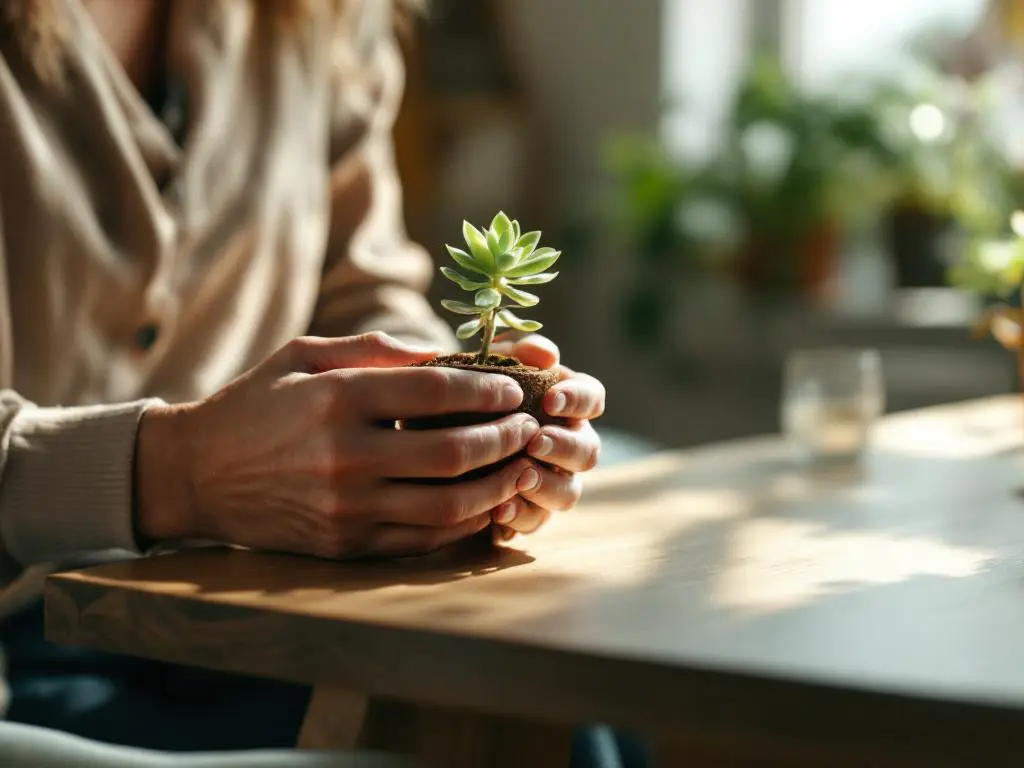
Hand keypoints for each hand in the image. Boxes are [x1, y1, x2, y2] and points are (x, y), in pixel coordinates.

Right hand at [136, 332, 540, 558]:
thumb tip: (443, 354)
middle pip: (453, 453)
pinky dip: (464, 525)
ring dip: (497, 487)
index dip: (487, 391)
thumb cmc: (255, 404)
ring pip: (447, 506)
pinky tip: (486, 505)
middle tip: (528, 429)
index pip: (436, 392)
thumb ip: (374, 350)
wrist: (195, 475)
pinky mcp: (344, 545)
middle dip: (504, 440)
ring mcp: (345, 508)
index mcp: (337, 399)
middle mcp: (345, 456)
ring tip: (521, 468)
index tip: (512, 390)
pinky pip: (421, 539)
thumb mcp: (303, 355)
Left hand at [488, 333, 605, 540]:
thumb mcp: (492, 360)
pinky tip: (497, 511)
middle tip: (535, 441)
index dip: (579, 400)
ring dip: (546, 486)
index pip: (593, 398)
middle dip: (564, 447)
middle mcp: (569, 445)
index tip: (552, 399)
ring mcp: (552, 481)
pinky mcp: (528, 511)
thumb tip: (545, 356)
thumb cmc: (476, 388)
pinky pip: (534, 522)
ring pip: (568, 493)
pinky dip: (518, 517)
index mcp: (568, 404)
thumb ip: (519, 350)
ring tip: (519, 478)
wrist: (437, 429)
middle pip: (589, 452)